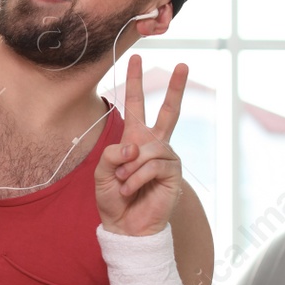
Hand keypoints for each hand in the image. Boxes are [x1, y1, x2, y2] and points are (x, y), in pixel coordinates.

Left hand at [94, 55, 187, 236]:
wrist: (126, 226)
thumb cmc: (113, 199)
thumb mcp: (102, 173)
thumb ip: (112, 154)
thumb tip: (134, 146)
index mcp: (134, 139)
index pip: (136, 105)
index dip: (136, 82)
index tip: (137, 58)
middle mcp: (153, 145)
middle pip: (168, 111)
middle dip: (175, 88)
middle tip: (182, 65)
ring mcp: (166, 158)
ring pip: (148, 149)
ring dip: (130, 167)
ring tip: (123, 184)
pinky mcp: (173, 173)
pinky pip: (153, 165)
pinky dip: (137, 177)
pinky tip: (131, 189)